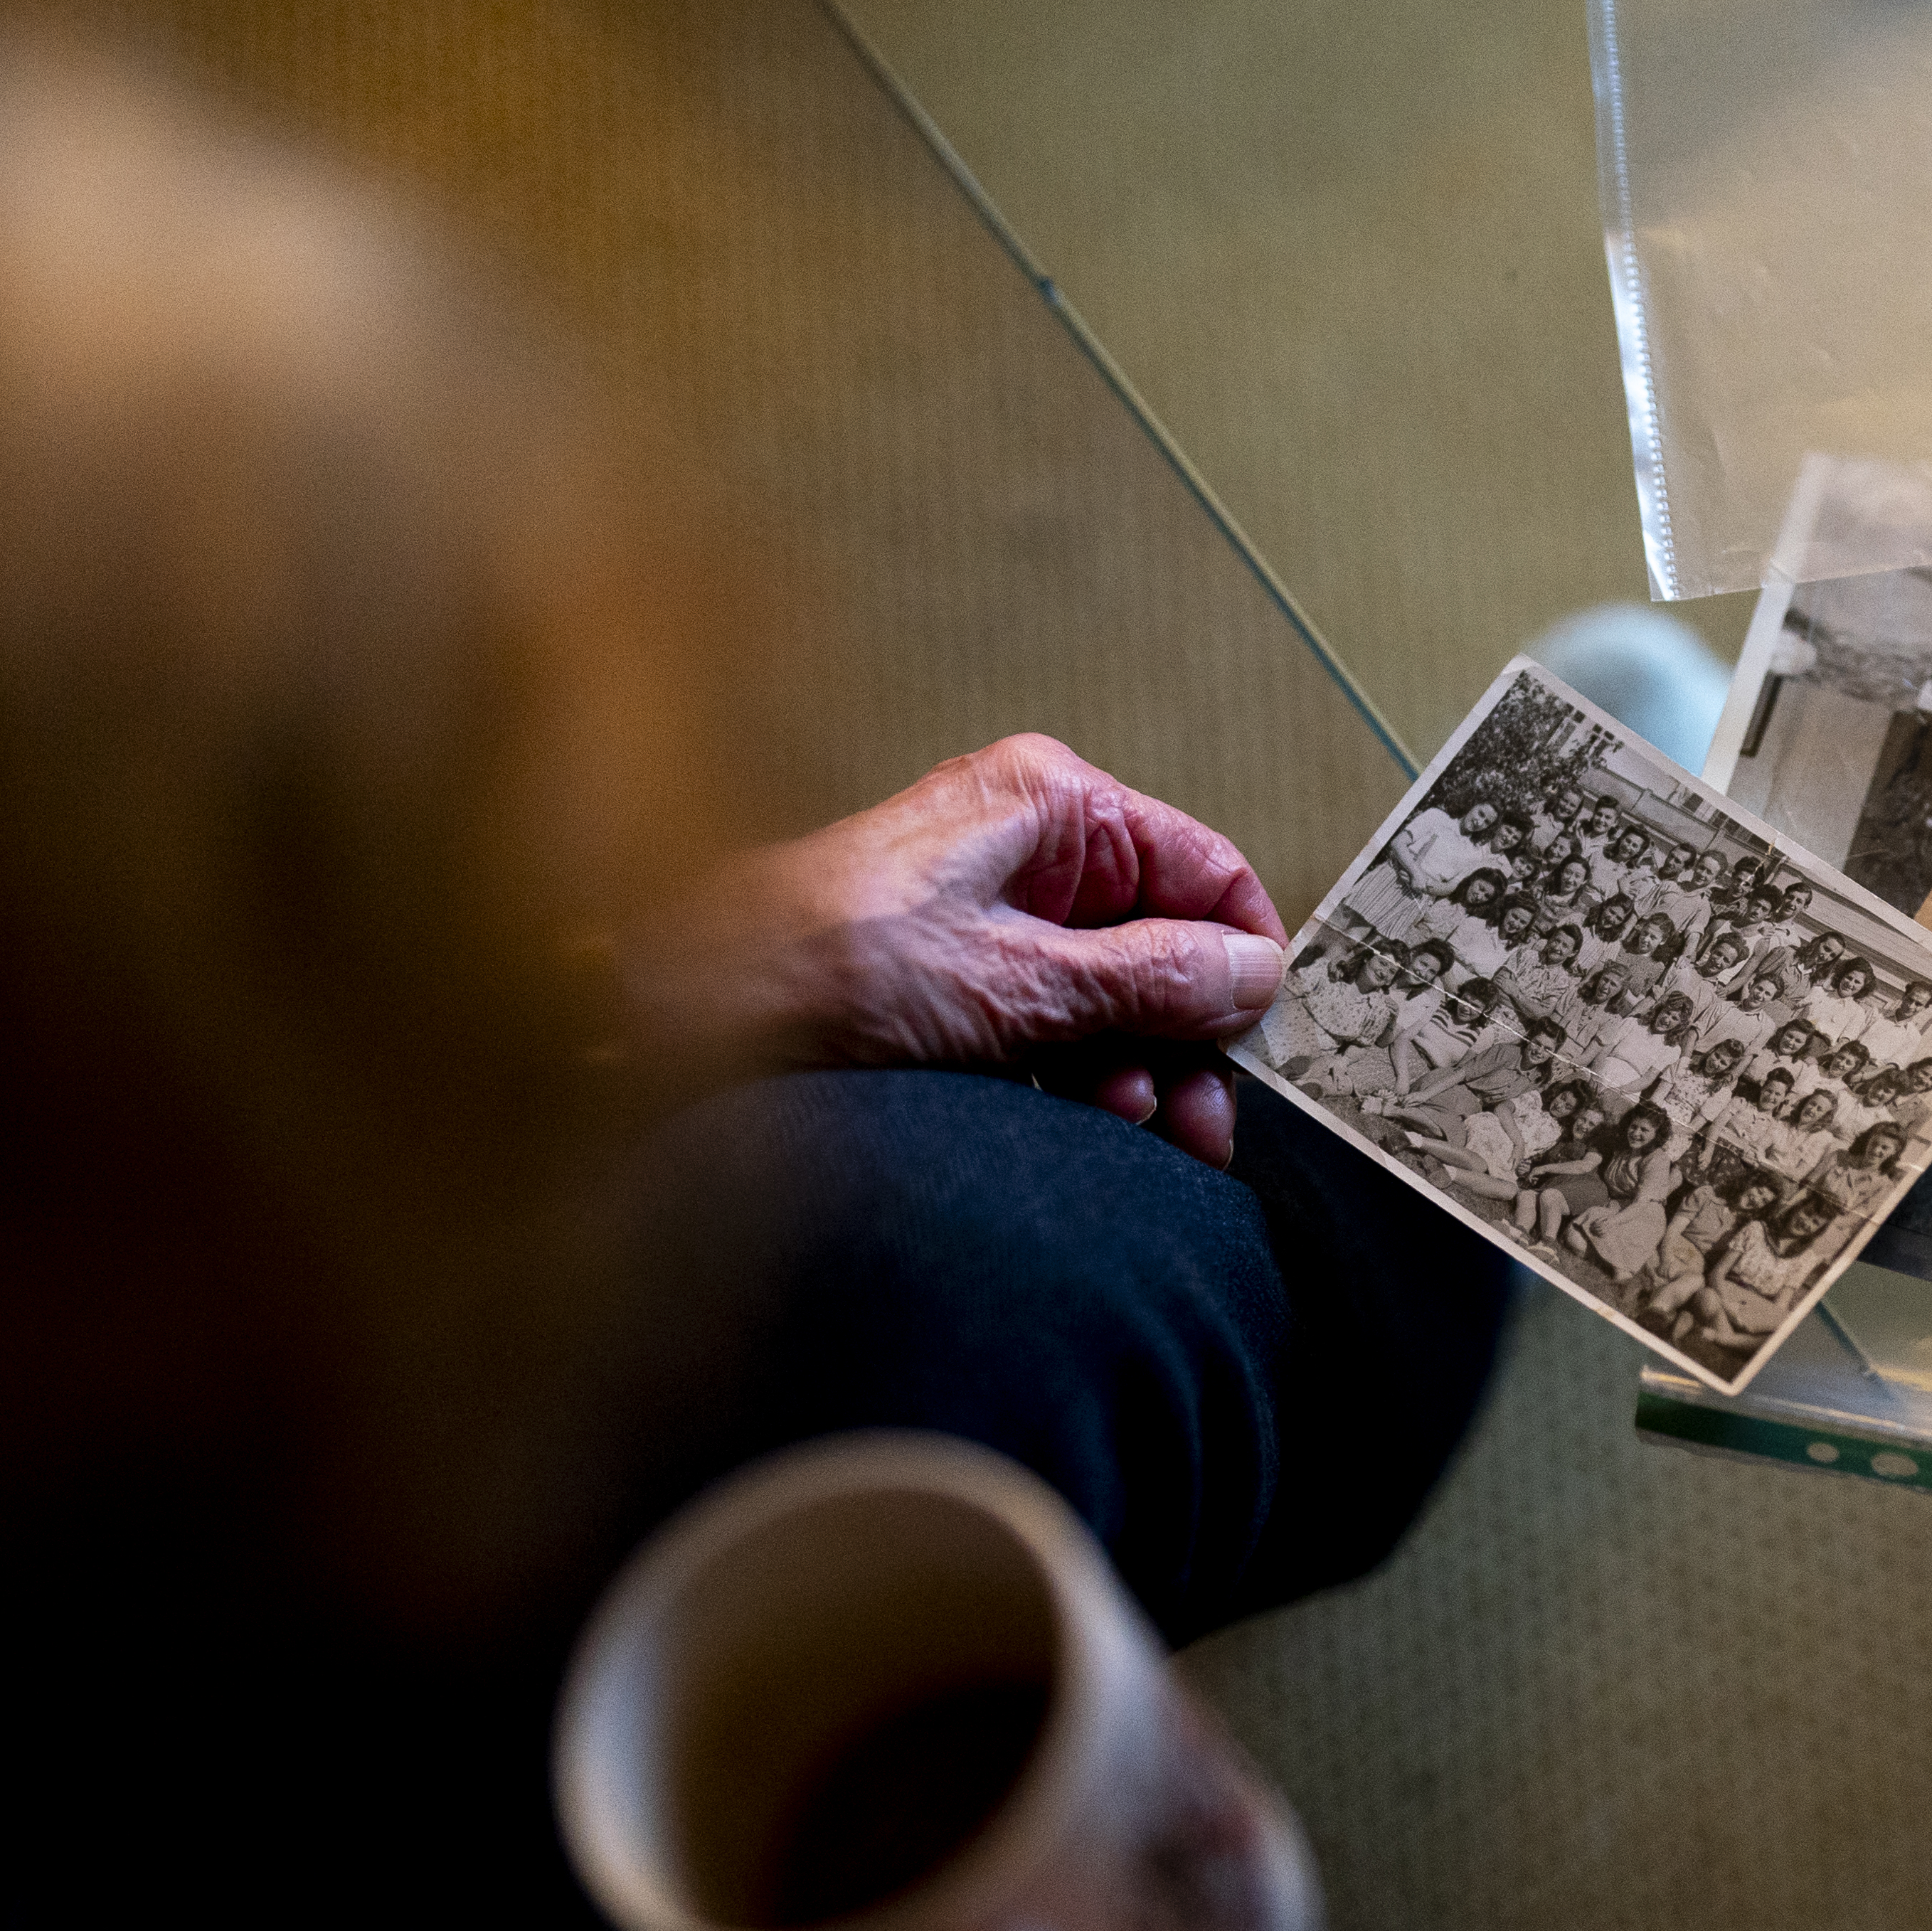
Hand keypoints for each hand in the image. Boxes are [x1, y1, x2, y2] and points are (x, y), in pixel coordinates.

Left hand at [619, 737, 1284, 1165]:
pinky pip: (1051, 1029)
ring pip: (1109, 998)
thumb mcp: (1018, 982)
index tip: (1259, 1036)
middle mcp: (1022, 850)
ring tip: (1127, 1124)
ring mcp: (986, 918)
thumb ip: (1150, 977)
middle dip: (1185, 1036)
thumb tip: (1251, 972)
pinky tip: (1074, 1122)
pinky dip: (1073, 1080)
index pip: (1201, 865)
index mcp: (1048, 806)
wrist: (672, 1025)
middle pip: (1161, 943)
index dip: (1242, 955)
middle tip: (1202, 1120)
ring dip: (1131, 1071)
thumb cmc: (810, 971)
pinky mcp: (952, 984)